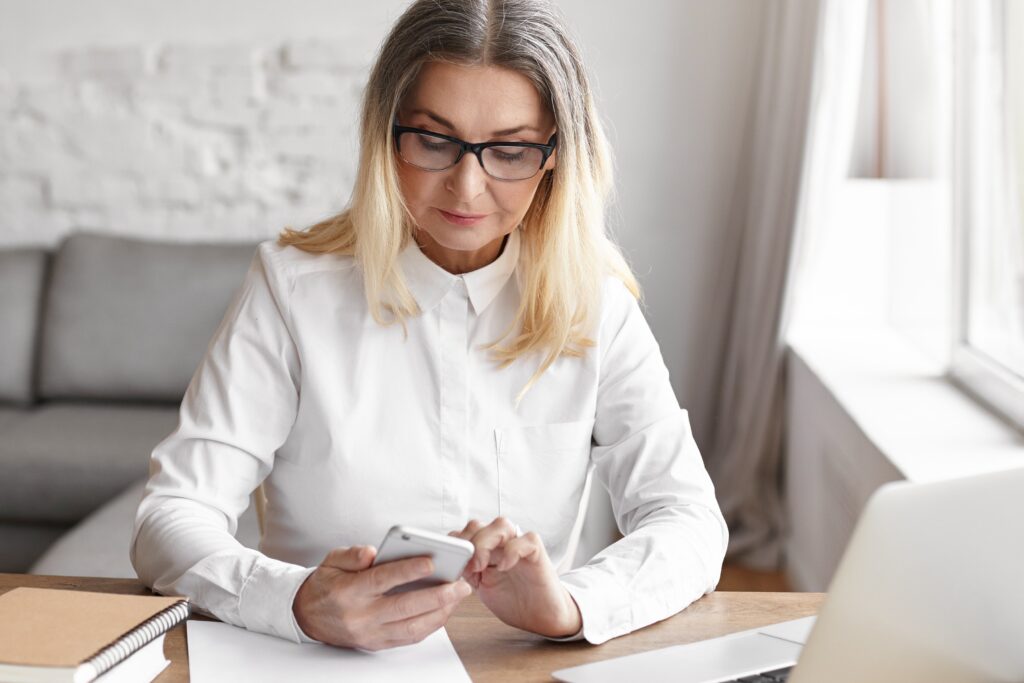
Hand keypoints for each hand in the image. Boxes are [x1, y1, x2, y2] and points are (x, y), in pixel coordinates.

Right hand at [292, 545, 471, 649]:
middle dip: (437, 596)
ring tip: (457, 596)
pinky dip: (430, 626)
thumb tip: (371, 551)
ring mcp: (370, 633)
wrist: (307, 616)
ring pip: (411, 627)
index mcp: (349, 591)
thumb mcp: (331, 560)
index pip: (382, 580)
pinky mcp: (376, 644)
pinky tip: (444, 611)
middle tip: (459, 584)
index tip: (431, 562)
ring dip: (439, 613)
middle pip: (404, 607)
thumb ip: (352, 554)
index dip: (408, 571)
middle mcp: (360, 616)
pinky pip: (408, 638)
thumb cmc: (327, 584)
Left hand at [449, 518, 581, 637]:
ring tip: (480, 565)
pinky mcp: (537, 552)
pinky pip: (526, 540)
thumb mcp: (482, 587)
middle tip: (465, 565)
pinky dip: (513, 550)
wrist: (541, 617)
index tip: (448, 561)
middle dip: (466, 541)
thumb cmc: (513, 601)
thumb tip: (446, 566)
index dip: (454, 543)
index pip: (464, 534)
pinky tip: (505, 566)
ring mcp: (519, 545)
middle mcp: (501, 543)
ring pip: (501, 525)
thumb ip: (467, 572)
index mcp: (485, 550)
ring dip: (485, 542)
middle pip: (478, 525)